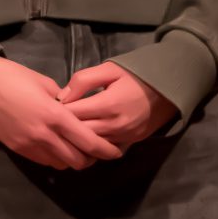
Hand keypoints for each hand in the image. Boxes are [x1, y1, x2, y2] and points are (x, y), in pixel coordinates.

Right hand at [0, 54, 123, 169]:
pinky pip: (43, 161)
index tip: (116, 150)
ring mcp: (28, 144)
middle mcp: (44, 135)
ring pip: (62, 164)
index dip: (107, 150)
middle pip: (79, 160)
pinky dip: (54, 157)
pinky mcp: (16, 148)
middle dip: (91, 158)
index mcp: (55, 116)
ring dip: (71, 159)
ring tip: (73, 147)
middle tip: (94, 149)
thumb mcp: (44, 82)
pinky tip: (53, 145)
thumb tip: (72, 112)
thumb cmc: (11, 75)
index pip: (90, 143)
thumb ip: (63, 102)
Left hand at [60, 60, 177, 147]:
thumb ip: (83, 81)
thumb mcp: (108, 69)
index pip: (73, 114)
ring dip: (77, 139)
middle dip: (64, 127)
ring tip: (64, 130)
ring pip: (92, 145)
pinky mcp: (131, 143)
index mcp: (108, 104)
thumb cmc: (135, 76)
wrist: (167, 89)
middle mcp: (116, 125)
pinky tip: (84, 139)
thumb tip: (61, 96)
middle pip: (80, 133)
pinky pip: (106, 149)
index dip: (57, 111)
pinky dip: (93, 146)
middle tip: (52, 120)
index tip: (49, 106)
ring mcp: (124, 136)